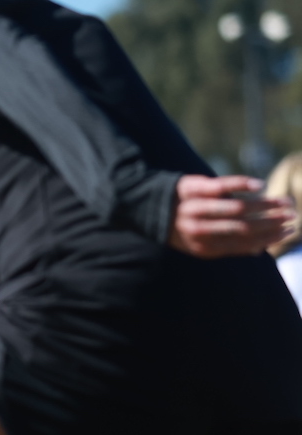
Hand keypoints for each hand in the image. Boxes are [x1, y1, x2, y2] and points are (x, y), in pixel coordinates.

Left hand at [168, 175, 293, 257]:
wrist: (147, 206)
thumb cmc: (182, 226)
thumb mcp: (199, 243)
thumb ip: (226, 245)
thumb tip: (259, 249)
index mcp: (203, 248)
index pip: (243, 245)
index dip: (269, 238)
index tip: (289, 230)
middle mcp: (199, 230)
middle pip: (244, 227)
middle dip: (272, 222)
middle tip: (292, 215)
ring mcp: (195, 208)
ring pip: (237, 208)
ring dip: (265, 205)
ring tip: (284, 202)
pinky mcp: (193, 188)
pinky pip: (222, 186)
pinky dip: (243, 184)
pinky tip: (260, 186)